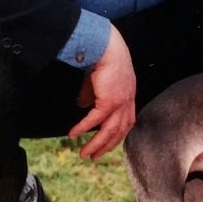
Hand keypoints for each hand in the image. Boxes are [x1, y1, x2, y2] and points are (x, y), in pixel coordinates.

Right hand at [69, 25, 136, 159]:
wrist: (105, 45)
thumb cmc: (102, 57)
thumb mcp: (97, 80)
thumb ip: (91, 95)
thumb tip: (81, 107)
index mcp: (129, 96)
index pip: (126, 121)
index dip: (116, 135)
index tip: (106, 144)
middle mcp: (128, 101)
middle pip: (119, 131)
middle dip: (106, 146)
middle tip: (94, 156)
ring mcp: (121, 102)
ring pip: (109, 131)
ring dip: (96, 144)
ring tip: (85, 153)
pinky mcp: (109, 101)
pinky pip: (95, 120)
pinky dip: (84, 128)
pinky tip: (74, 134)